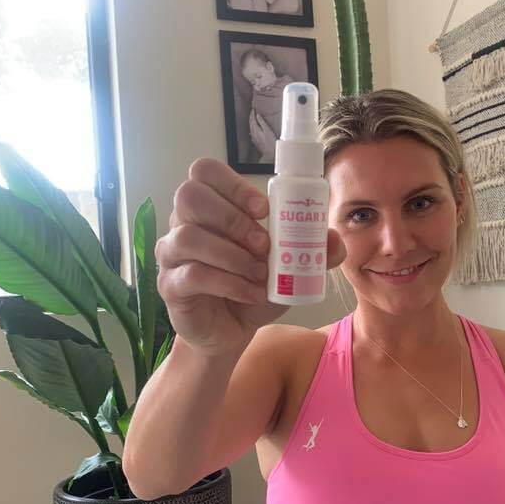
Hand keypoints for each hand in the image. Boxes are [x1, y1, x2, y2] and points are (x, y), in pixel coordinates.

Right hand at [155, 158, 346, 355]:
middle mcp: (183, 223)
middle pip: (189, 195)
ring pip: (189, 236)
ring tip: (261, 274)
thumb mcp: (287, 268)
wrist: (230, 332)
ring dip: (233, 255)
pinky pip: (192, 274)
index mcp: (209, 207)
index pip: (205, 171)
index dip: (233, 183)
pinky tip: (252, 294)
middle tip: (264, 245)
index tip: (264, 209)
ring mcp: (171, 253)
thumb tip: (334, 238)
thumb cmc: (252, 288)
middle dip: (233, 219)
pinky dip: (229, 283)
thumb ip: (311, 251)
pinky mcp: (170, 285)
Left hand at [249, 109, 276, 161]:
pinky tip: (253, 129)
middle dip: (251, 117)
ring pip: (250, 128)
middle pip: (250, 123)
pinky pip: (252, 132)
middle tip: (252, 112)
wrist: (270, 153)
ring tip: (252, 118)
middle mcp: (253, 134)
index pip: (252, 120)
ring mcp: (254, 138)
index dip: (253, 114)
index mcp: (256, 130)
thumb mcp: (268, 130)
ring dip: (251, 122)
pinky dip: (252, 128)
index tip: (253, 110)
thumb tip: (258, 115)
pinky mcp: (255, 141)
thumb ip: (262, 122)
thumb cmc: (271, 142)